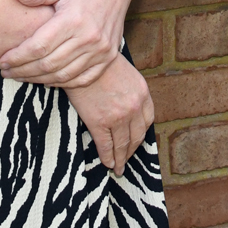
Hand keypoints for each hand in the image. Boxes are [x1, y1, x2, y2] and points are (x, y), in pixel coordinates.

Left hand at [1, 0, 127, 87]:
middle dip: (23, 71)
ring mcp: (100, 50)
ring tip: (22, 77)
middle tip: (6, 72)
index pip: (39, 46)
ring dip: (39, 80)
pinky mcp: (108, 57)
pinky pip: (83, 79)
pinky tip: (48, 80)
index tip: (3, 61)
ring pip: (64, 75)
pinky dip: (63, 83)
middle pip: (48, 64)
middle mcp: (88, 37)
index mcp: (72, 19)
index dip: (18, 57)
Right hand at [63, 57, 152, 175]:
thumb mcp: (126, 73)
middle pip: (136, 136)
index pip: (147, 121)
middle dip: (131, 150)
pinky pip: (106, 145)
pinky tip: (107, 163)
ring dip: (120, 159)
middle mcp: (134, 107)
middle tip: (127, 160)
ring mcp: (117, 117)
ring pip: (122, 145)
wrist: (80, 59)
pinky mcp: (99, 122)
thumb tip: (129, 108)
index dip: (141, 135)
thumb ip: (131, 91)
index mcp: (142, 93)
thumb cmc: (100, 63)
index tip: (136, 142)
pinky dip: (107, 157)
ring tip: (117, 168)